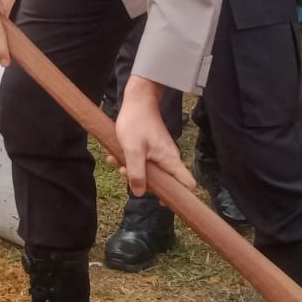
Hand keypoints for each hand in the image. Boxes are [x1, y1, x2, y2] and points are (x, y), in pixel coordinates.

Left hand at [113, 78, 194, 196]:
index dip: (178, 196)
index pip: (186, 185)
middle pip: (164, 182)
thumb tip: (139, 193)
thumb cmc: (136, 123)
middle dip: (144, 183)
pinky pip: (144, 162)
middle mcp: (169, 159)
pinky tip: (115, 156)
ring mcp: (161, 154)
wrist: (137, 100)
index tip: (161, 201)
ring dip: (133, 171)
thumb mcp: (132, 150)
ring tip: (117, 162)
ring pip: (150, 172)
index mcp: (170, 161)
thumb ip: (136, 173)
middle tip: (126, 173)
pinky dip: (131, 162)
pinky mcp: (152, 149)